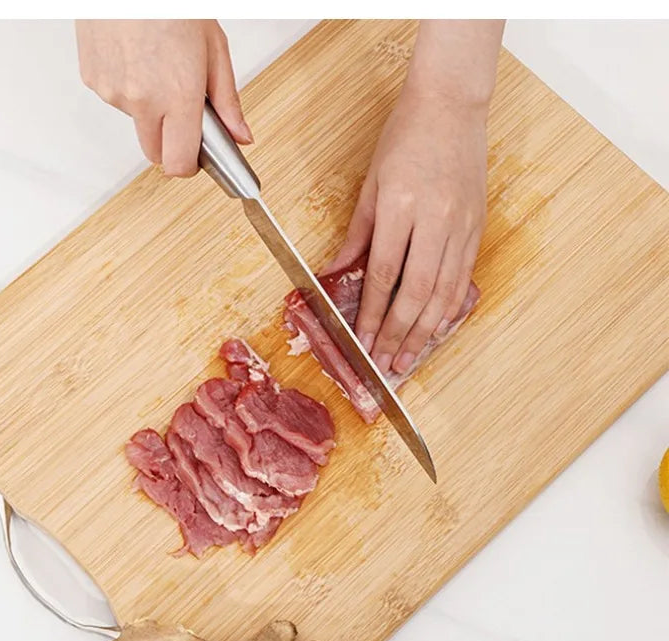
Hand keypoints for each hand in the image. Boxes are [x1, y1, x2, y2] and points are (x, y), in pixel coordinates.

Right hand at [75, 20, 252, 175]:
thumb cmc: (170, 3)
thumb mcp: (214, 48)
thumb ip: (227, 100)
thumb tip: (240, 135)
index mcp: (178, 96)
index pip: (179, 163)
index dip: (189, 166)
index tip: (197, 157)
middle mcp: (142, 100)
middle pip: (156, 154)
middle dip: (171, 144)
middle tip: (182, 114)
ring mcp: (114, 92)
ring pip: (137, 124)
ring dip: (150, 109)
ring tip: (158, 67)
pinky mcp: (94, 80)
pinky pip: (117, 100)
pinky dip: (128, 88)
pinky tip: (136, 58)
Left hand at [328, 87, 487, 374]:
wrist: (451, 106)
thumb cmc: (405, 138)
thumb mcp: (371, 184)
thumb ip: (356, 234)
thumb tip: (334, 272)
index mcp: (401, 206)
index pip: (384, 273)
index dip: (371, 313)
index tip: (362, 341)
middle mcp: (434, 220)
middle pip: (415, 292)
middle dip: (397, 333)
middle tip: (385, 363)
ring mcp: (461, 225)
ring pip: (443, 291)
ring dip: (424, 330)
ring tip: (409, 356)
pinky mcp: (477, 226)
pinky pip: (463, 277)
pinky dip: (450, 307)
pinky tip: (437, 328)